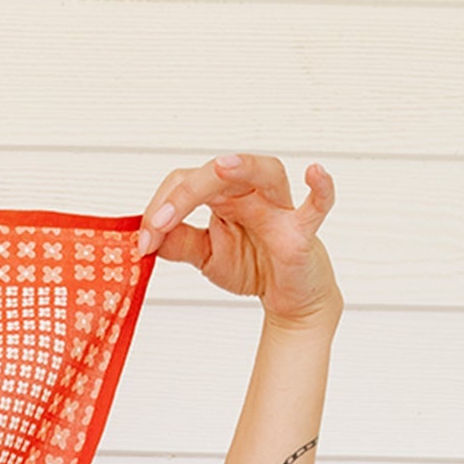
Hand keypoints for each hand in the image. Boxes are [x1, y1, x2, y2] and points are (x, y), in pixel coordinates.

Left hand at [135, 153, 340, 332]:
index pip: (187, 182)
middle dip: (184, 194)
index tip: (142, 243)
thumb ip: (178, 244)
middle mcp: (251, 192)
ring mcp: (279, 208)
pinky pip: (316, 206)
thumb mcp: (206, 256)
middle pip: (218, 173)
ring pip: (265, 172)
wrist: (287, 296)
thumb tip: (147, 237)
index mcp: (223, 196)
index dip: (160, 208)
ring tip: (221, 167)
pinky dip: (321, 189)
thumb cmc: (251, 265)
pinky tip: (314, 173)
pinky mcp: (302, 231)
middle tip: (157, 225)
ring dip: (244, 167)